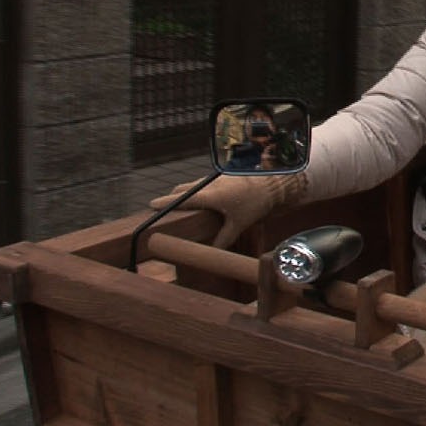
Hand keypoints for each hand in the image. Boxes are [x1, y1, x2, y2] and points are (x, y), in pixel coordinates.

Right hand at [148, 172, 307, 248]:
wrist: (274, 181)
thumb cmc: (255, 202)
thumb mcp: (239, 223)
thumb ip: (225, 237)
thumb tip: (214, 251)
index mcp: (209, 195)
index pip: (181, 199)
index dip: (165, 202)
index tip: (151, 204)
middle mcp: (209, 184)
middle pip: (184, 189)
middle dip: (173, 196)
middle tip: (164, 205)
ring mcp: (217, 177)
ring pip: (195, 184)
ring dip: (186, 191)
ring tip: (182, 202)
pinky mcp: (225, 175)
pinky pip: (205, 182)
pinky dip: (199, 189)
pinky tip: (205, 196)